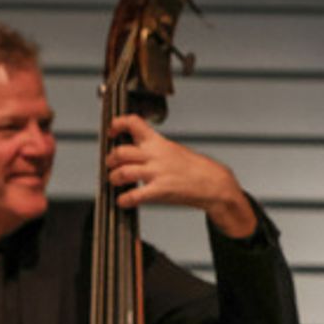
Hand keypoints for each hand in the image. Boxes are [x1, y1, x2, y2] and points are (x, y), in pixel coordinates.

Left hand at [106, 114, 256, 237]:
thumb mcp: (171, 149)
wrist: (213, 182)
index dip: (118, 124)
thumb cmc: (191, 167)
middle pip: (120, 151)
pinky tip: (124, 201)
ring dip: (114, 178)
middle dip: (110, 160)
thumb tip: (130, 151)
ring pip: (122, 172)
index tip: (111, 131)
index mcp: (158, 142)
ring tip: (116, 182)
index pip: (134, 123)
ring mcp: (157, 173)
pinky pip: (133, 195)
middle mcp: (155, 155)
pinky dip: (123, 200)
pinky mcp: (159, 190)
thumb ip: (151, 148)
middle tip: (111, 165)